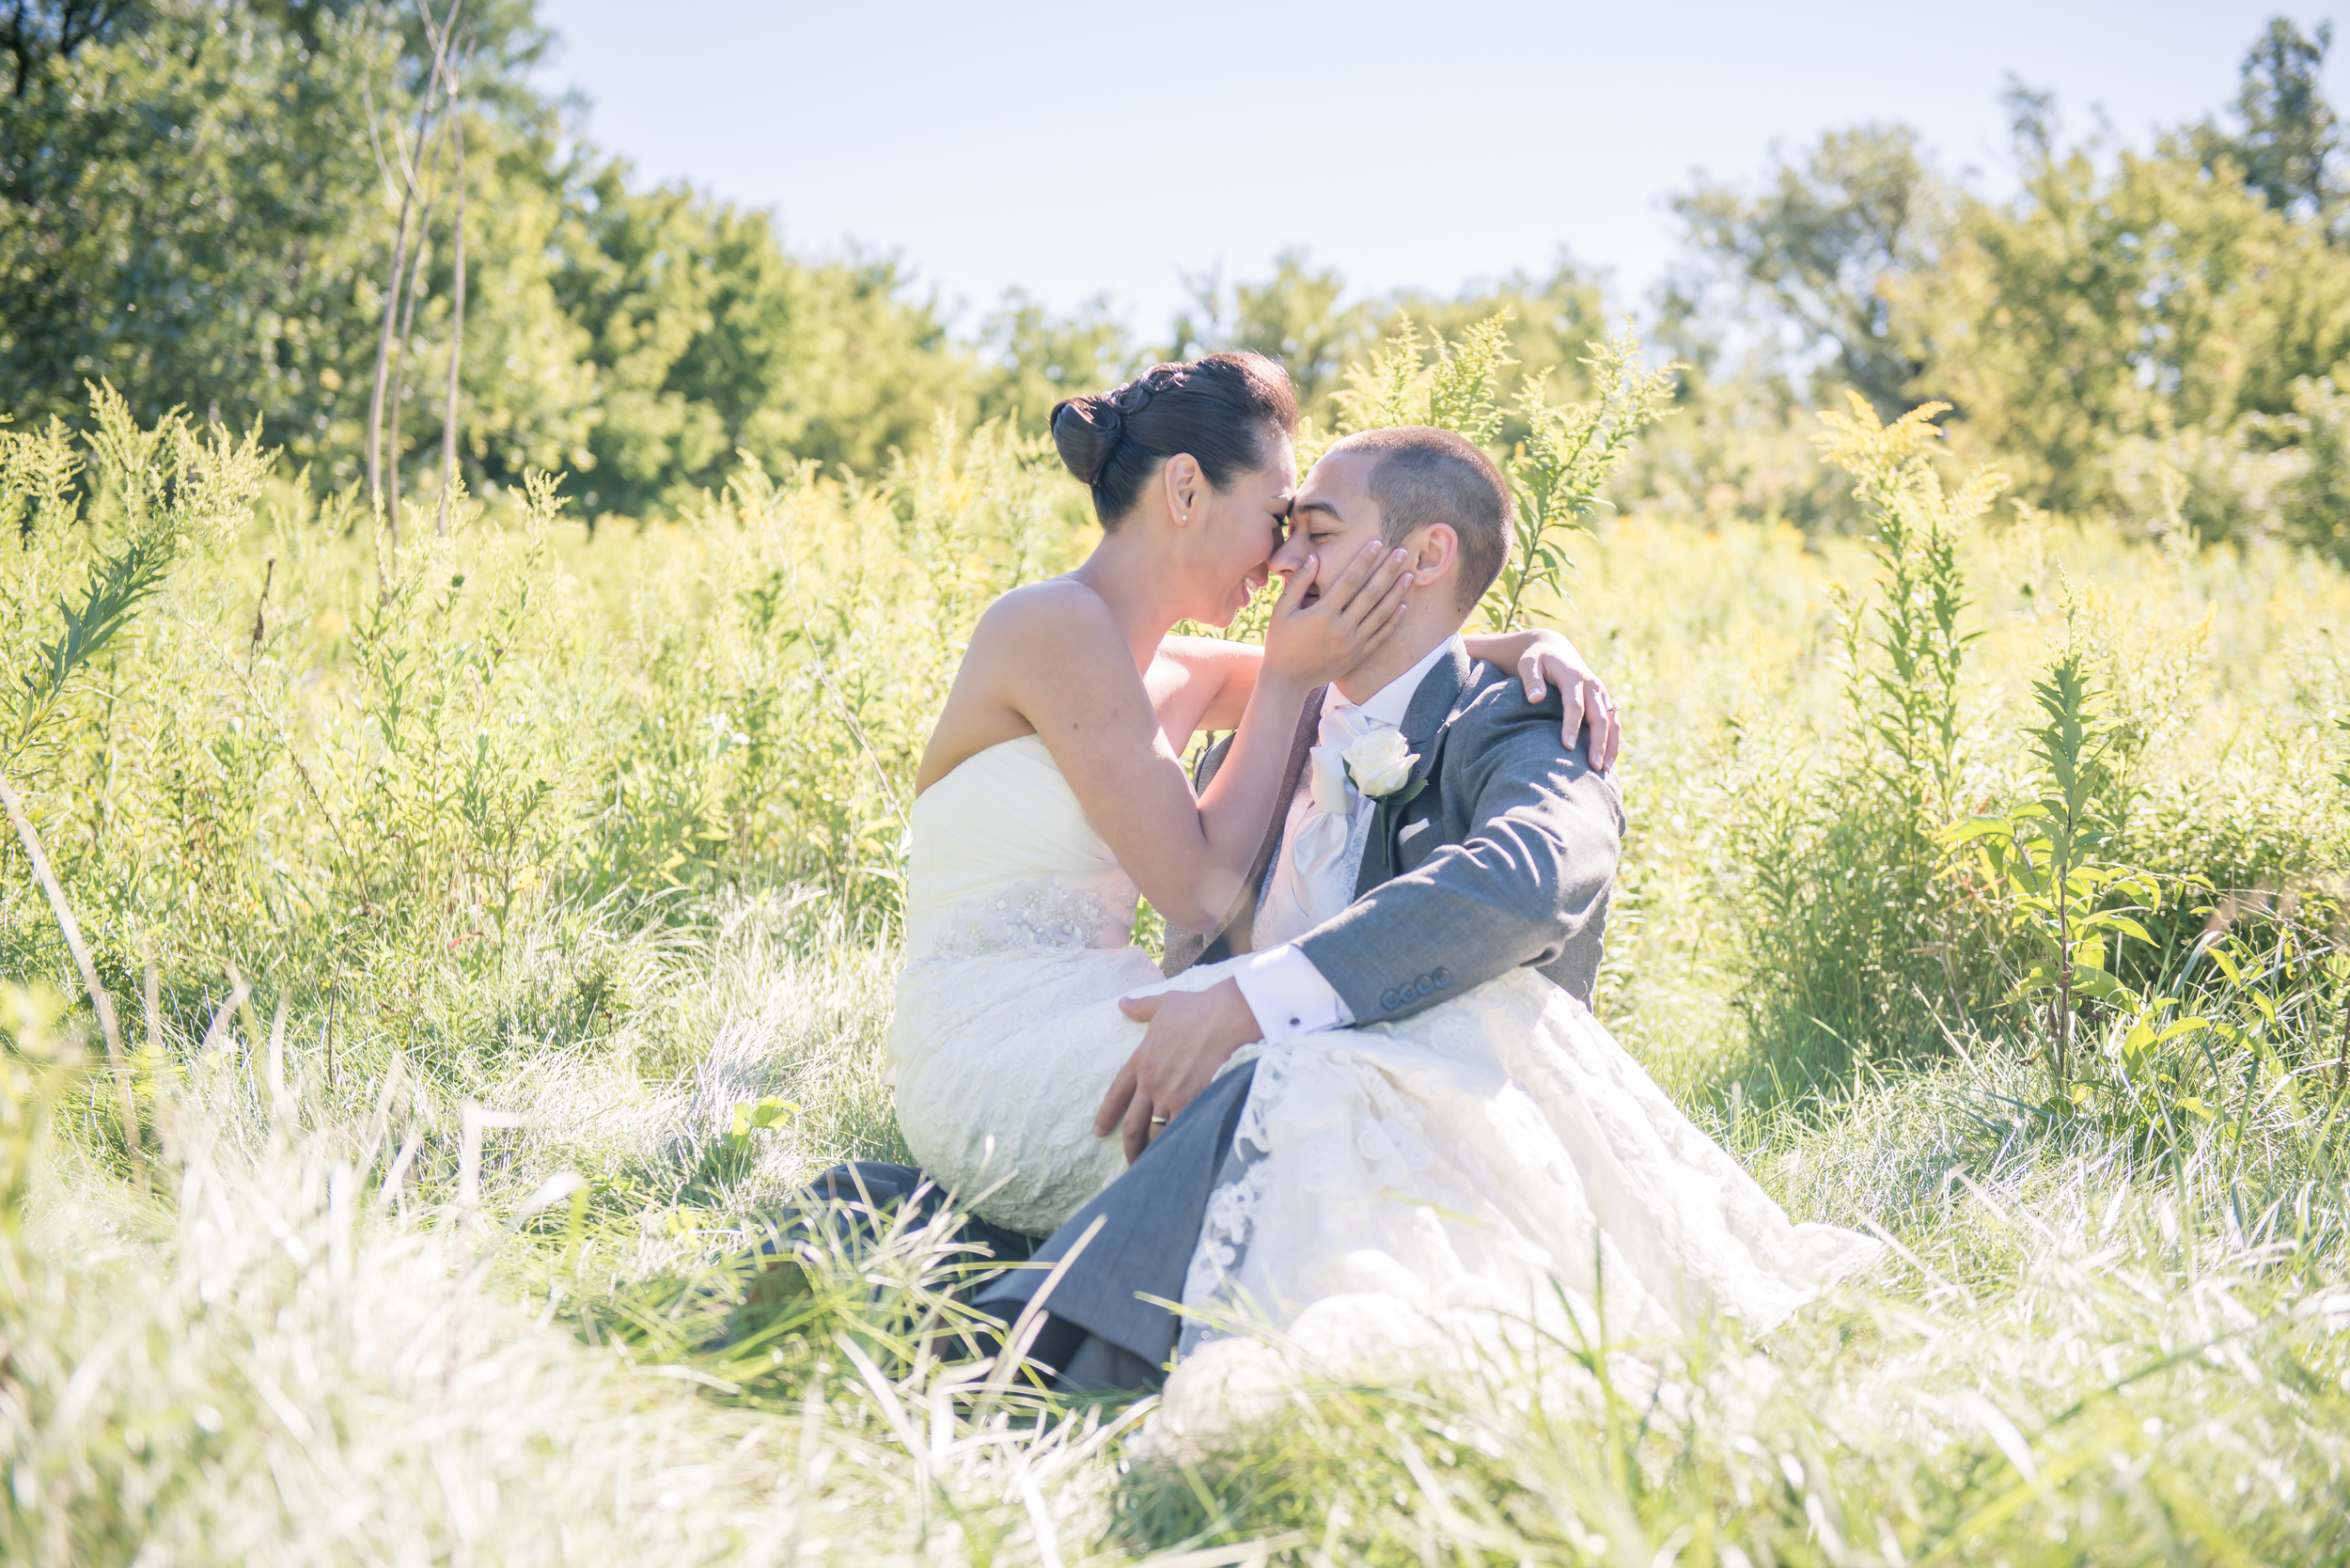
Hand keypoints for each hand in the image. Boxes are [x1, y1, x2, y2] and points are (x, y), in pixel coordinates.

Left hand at [1094, 979, 1262, 1162]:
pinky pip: (1179, 1133)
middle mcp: (1151, 1082)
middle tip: (1130, 1163)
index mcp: (1141, 1060)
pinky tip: (1177, 1160)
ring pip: (1156, 1134)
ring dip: (1154, 1152)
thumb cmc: (1199, 1008)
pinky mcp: (1193, 1102)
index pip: (1116, 1095)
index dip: (1106, 1116)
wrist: (1227, 1015)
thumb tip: (1123, 1004)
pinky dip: (1176, 1148)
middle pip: (1133, 1124)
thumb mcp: (1164, 1004)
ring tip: (1156, 1168)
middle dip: (1130, 1147)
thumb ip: (1141, 1008)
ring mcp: (1171, 1095)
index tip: (1099, 1132)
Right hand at [1260, 540, 1411, 689]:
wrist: (1287, 680)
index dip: (1365, 560)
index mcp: (1322, 614)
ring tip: (1410, 575)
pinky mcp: (1358, 656)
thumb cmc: (1281, 642)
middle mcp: (1341, 628)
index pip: (1349, 580)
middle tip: (1403, 552)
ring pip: (1381, 614)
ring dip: (1397, 593)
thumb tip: (1315, 558)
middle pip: (1371, 593)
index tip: (1377, 543)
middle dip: (1388, 570)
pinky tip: (1403, 606)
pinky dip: (1393, 621)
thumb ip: (1298, 583)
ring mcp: (1352, 644)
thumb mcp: (1281, 611)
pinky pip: (1381, 636)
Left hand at [1519, 631, 1619, 769]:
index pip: (1575, 705)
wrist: (1556, 649)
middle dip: (1597, 742)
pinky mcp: (1604, 701)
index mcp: (1574, 677)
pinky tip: (1609, 761)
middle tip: (1593, 766)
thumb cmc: (1538, 659)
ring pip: (1612, 721)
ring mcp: (1601, 694)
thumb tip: (1535, 699)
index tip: (1566, 747)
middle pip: (1599, 717)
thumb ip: (1531, 679)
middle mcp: (1592, 685)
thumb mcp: (1528, 663)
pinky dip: (1614, 741)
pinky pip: (1614, 723)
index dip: (1571, 726)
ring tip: (1605, 770)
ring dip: (1610, 745)